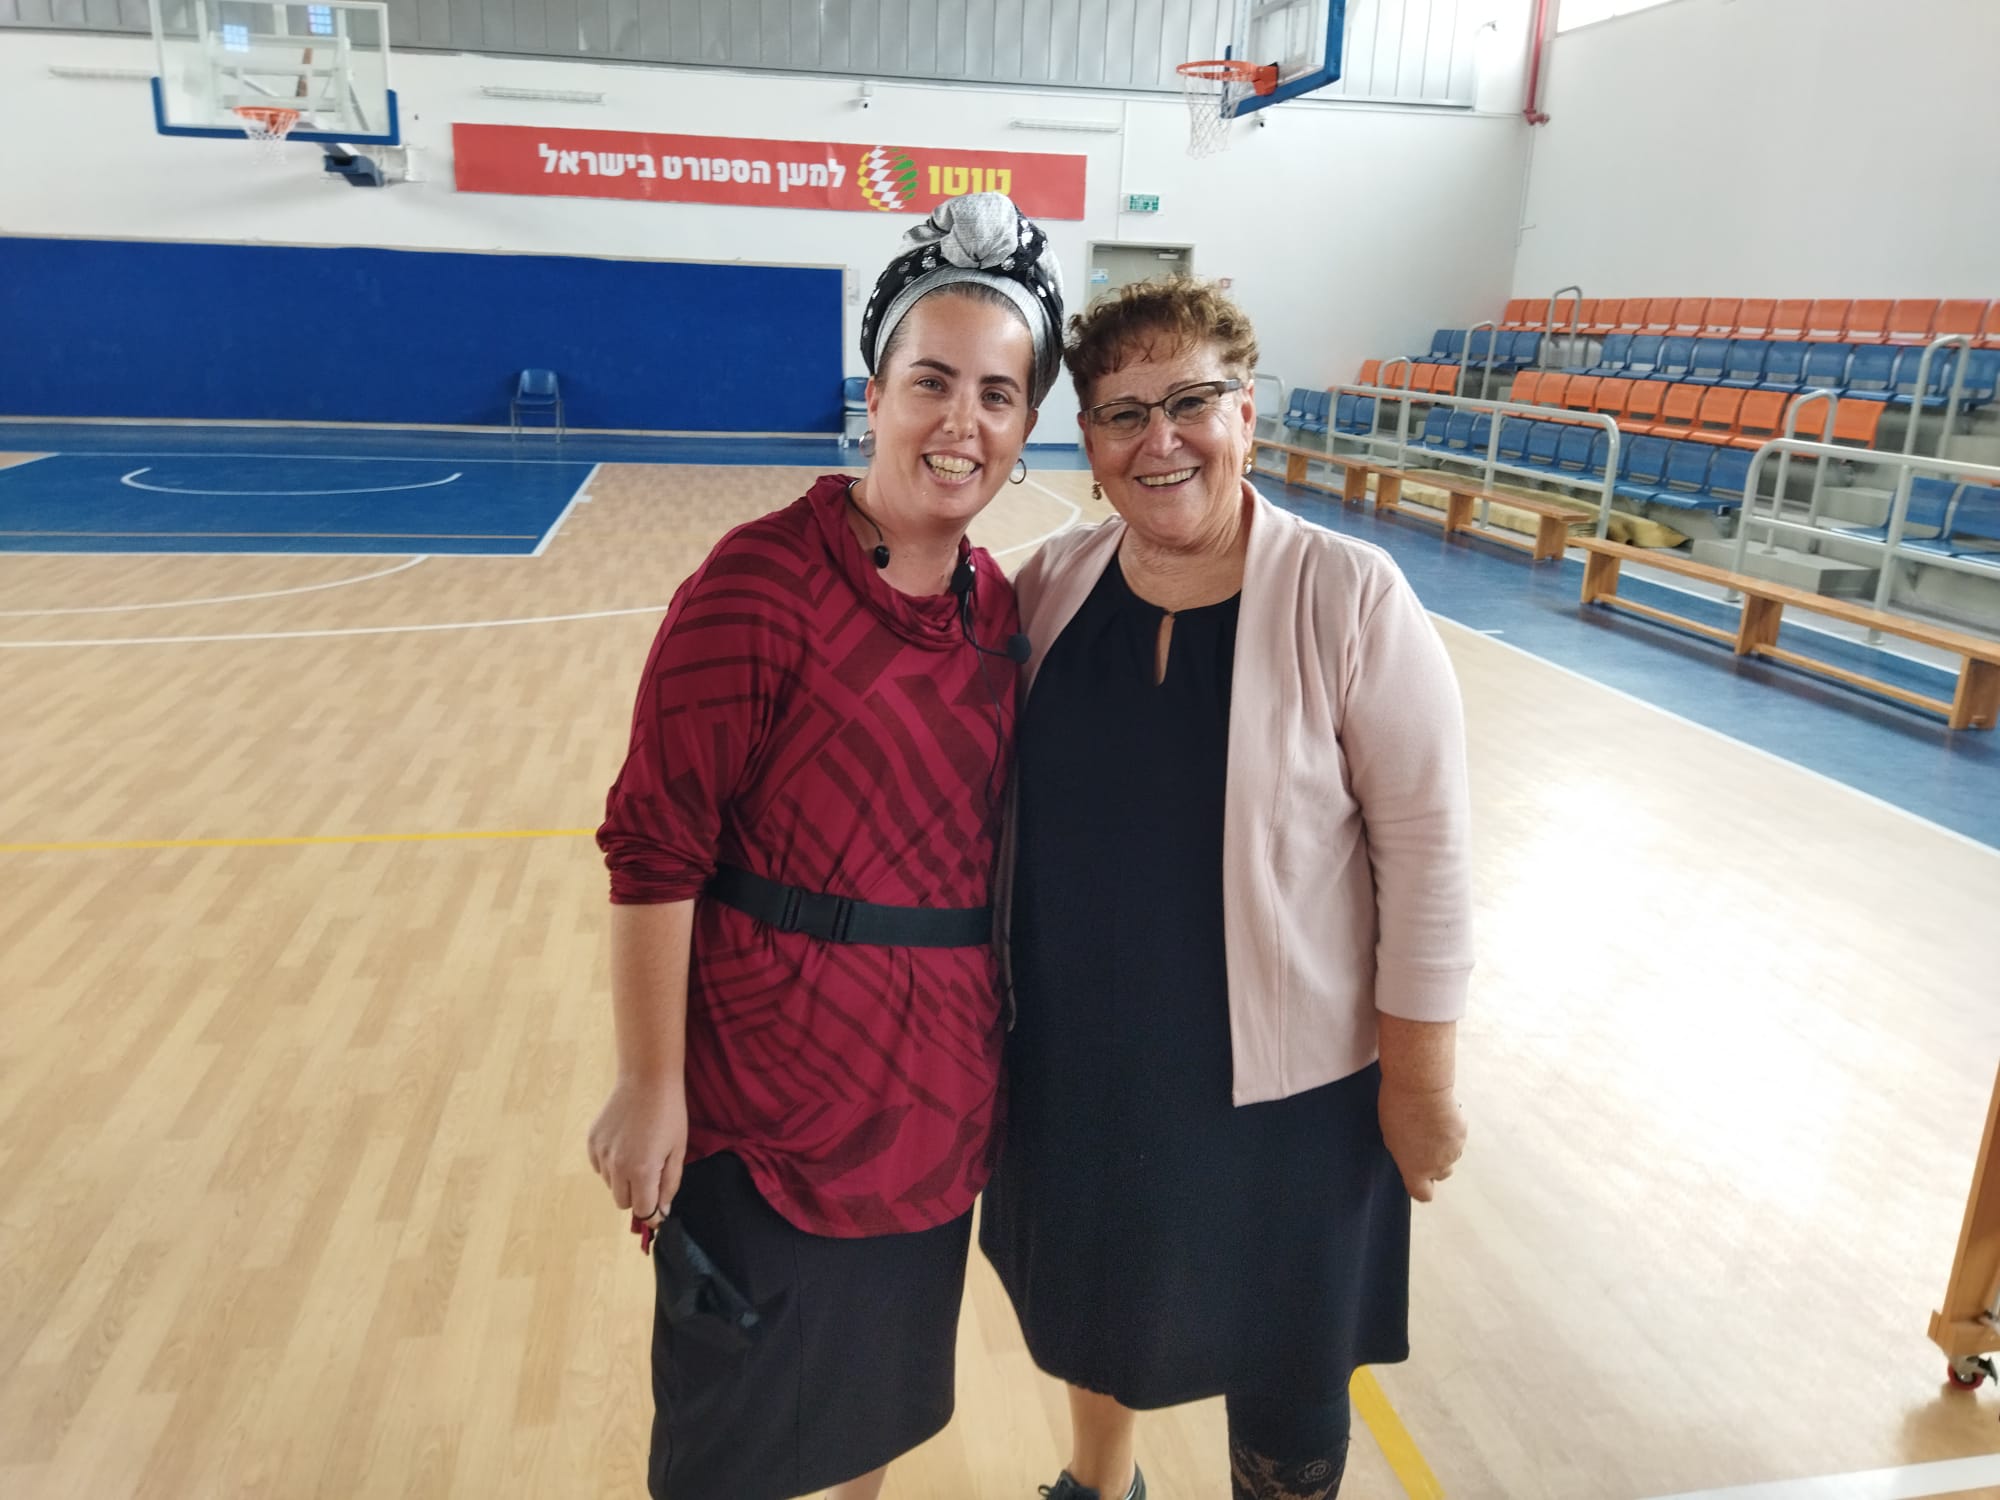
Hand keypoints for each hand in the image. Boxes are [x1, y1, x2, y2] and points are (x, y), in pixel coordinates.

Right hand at [587, 1074, 688, 1220]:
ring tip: (639, 1153)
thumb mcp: (678, 1150)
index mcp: (642, 1171)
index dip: (653, 1213)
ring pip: (610, 1185)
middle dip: (638, 1197)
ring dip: (623, 1180)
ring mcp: (601, 1154)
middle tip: (651, 1176)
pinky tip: (625, 1144)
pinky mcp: (592, 1142)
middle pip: (623, 1202)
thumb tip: (662, 1212)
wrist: (646, 1079)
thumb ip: (669, 1184)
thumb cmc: (669, 1114)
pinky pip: (599, 1167)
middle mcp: (616, 1166)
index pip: (642, 1211)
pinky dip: (611, 1165)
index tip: (659, 1209)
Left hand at [1379, 1081, 1465, 1202]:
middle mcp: (1438, 1165)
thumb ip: (1405, 1154)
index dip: (1422, 1187)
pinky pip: (1457, 1138)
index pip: (1423, 1194)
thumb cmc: (1398, 1109)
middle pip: (1440, 1173)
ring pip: (1451, 1155)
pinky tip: (1440, 1115)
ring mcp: (1453, 1150)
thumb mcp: (1391, 1137)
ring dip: (1444, 1146)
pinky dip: (1451, 1130)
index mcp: (1415, 1170)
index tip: (1419, 1178)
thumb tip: (1412, 1156)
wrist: (1421, 1086)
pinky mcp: (1462, 1134)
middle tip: (1423, 1143)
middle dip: (1434, 1163)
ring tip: (1430, 1124)